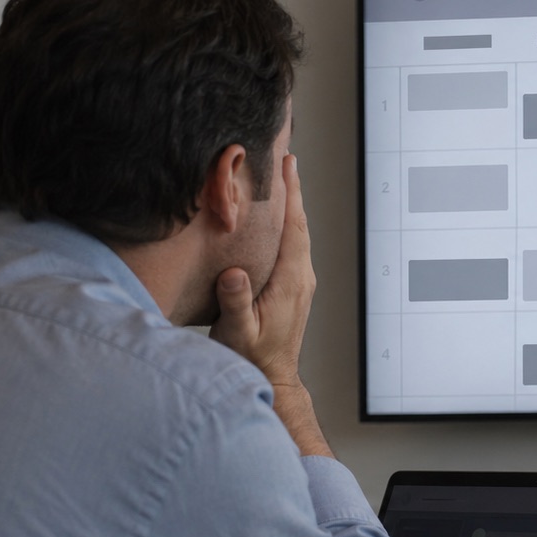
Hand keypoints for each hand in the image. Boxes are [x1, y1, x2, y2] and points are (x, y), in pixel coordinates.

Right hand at [210, 154, 312, 383]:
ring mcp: (300, 281)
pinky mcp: (294, 286)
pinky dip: (285, 224)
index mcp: (291, 281)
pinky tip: (273, 216)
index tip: (288, 166)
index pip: (294, 228)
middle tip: (284, 159)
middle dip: (292, 191)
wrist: (271, 378)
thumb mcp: (237, 331)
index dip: (291, 195)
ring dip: (289, 206)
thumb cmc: (252, 357)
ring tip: (279, 178)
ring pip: (297, 234)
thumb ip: (235, 302)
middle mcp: (301, 277)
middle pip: (299, 224)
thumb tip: (234, 274)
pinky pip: (292, 246)